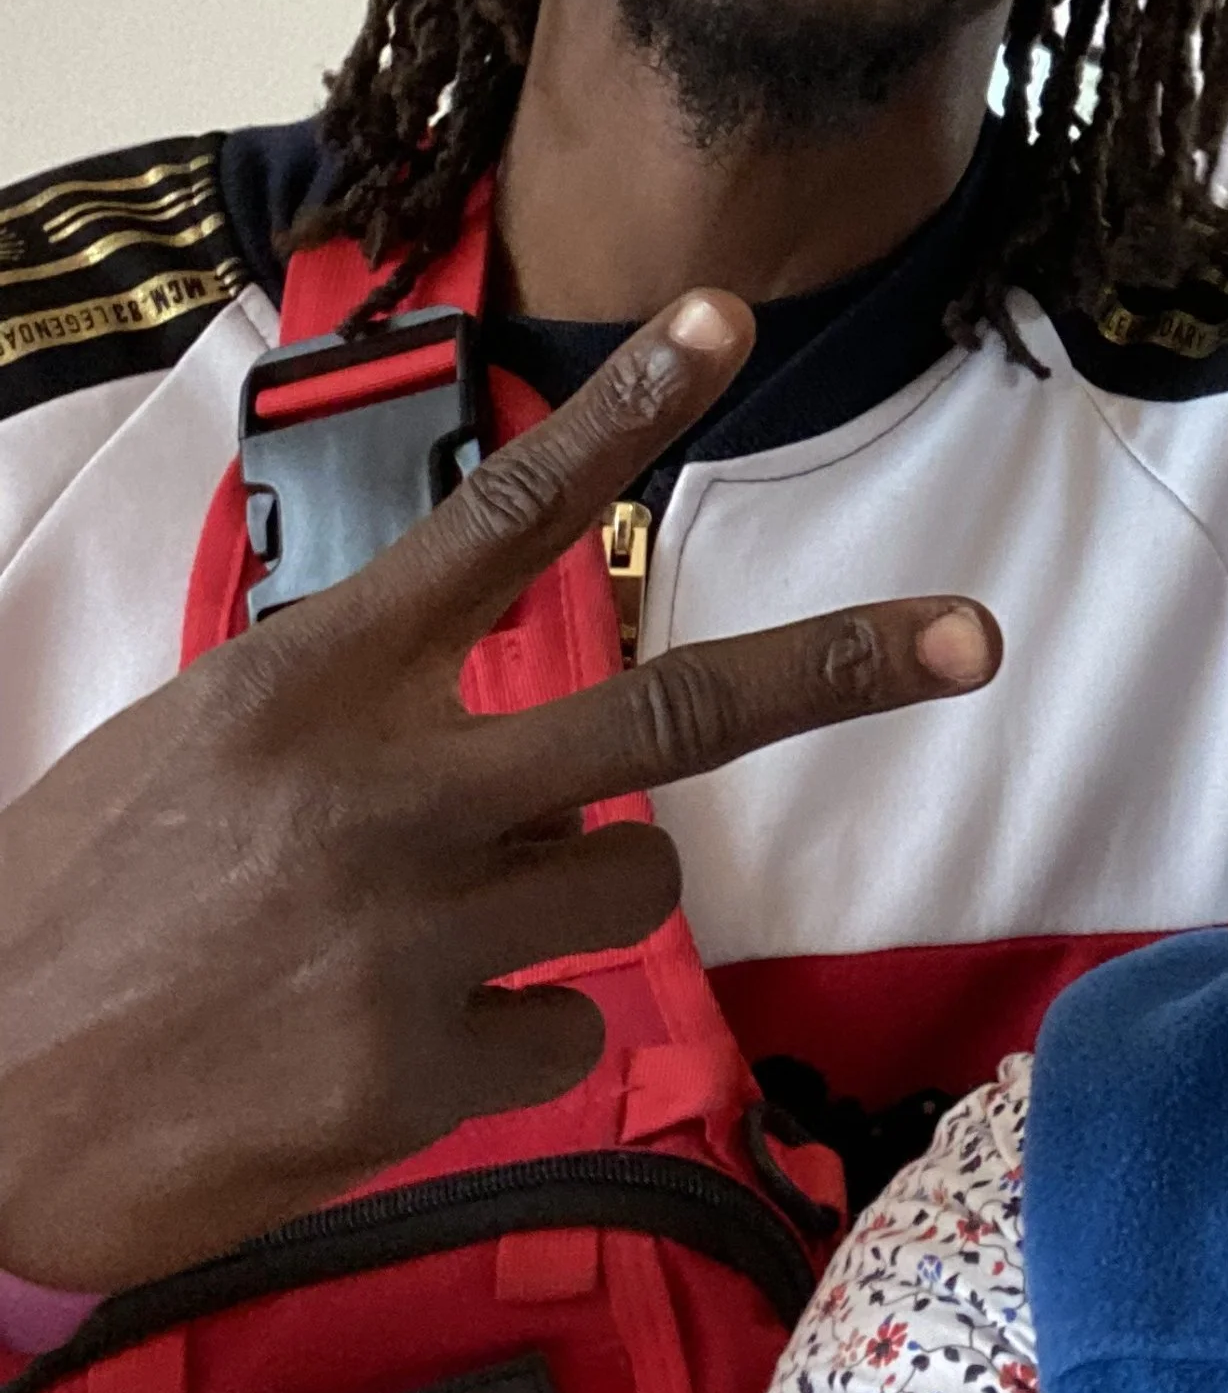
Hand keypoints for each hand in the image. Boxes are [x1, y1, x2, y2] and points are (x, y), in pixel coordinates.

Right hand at [0, 290, 998, 1292]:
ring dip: (570, 901)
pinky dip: (509, 1035)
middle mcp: (387, 790)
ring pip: (629, 887)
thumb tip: (490, 708)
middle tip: (973, 638)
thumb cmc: (71, 913)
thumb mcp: (195, 748)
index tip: (725, 321)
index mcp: (315, 681)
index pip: (501, 515)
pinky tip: (386, 1048)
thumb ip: (355, 708)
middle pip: (671, 715)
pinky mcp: (421, 1072)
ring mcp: (415, 934)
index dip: (627, 413)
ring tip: (417, 936)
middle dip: (839, 667)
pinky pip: (563, 1028)